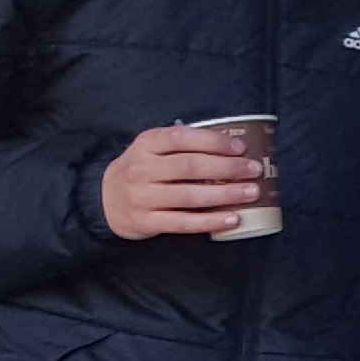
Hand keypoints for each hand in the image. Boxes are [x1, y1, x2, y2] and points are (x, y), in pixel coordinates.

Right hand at [99, 123, 266, 240]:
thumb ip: (183, 145)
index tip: (240, 147)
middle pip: (189, 167)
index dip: (213, 141)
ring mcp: (143, 197)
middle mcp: (142, 169)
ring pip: (189, 196)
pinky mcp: (147, 221)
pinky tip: (233, 218)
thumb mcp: (152, 148)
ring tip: (251, 193)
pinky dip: (211, 221)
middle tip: (254, 170)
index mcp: (146, 144)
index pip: (181, 138)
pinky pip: (183, 223)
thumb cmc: (142, 169)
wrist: (105, 198)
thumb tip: (233, 147)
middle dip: (227, 168)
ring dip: (224, 195)